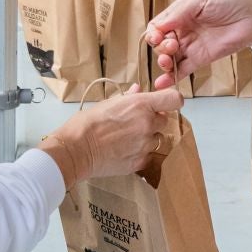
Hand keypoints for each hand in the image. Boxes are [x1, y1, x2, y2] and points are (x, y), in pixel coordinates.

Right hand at [39, 81, 183, 185]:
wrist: (77, 150)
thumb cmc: (87, 123)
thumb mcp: (108, 102)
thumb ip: (128, 97)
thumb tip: (138, 90)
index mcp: (141, 105)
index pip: (174, 99)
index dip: (171, 100)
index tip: (165, 104)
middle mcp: (147, 124)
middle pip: (165, 120)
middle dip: (154, 120)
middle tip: (135, 122)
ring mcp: (145, 145)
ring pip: (156, 139)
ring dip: (146, 138)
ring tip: (125, 138)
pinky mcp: (140, 162)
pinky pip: (147, 155)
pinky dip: (139, 153)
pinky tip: (123, 150)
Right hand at [145, 0, 251, 80]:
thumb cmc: (229, 1)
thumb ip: (178, 13)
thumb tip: (157, 26)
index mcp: (180, 14)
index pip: (158, 25)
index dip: (154, 32)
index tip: (156, 36)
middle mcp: (183, 30)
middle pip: (161, 43)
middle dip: (161, 46)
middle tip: (171, 45)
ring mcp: (191, 46)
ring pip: (170, 57)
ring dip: (163, 61)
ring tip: (168, 61)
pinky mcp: (201, 59)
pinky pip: (183, 69)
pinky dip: (172, 77)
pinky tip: (162, 83)